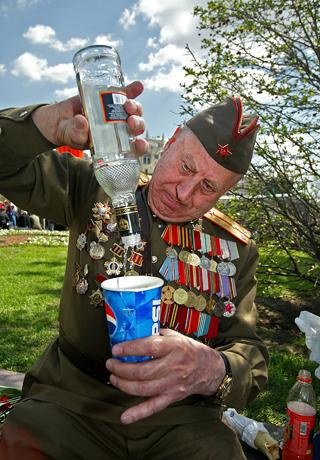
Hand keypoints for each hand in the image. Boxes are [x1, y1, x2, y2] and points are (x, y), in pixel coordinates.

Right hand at [32, 81, 147, 153]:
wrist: (60, 119)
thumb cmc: (70, 134)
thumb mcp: (73, 137)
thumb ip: (78, 133)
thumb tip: (82, 122)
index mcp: (115, 143)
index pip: (134, 147)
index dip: (141, 146)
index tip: (139, 143)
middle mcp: (120, 128)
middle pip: (137, 126)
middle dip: (138, 123)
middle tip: (130, 121)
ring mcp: (117, 112)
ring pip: (134, 110)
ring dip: (135, 107)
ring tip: (127, 104)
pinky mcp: (111, 97)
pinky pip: (126, 92)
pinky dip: (134, 89)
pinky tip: (138, 86)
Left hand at [106, 329, 225, 423]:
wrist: (209, 369)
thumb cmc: (189, 350)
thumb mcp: (176, 336)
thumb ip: (156, 335)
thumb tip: (133, 333)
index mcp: (175, 347)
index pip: (149, 348)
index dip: (130, 349)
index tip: (116, 349)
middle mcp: (174, 366)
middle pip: (143, 371)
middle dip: (122, 368)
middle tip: (111, 364)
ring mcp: (173, 384)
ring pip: (144, 388)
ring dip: (124, 384)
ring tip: (113, 377)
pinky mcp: (172, 397)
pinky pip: (153, 407)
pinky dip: (138, 413)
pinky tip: (125, 417)